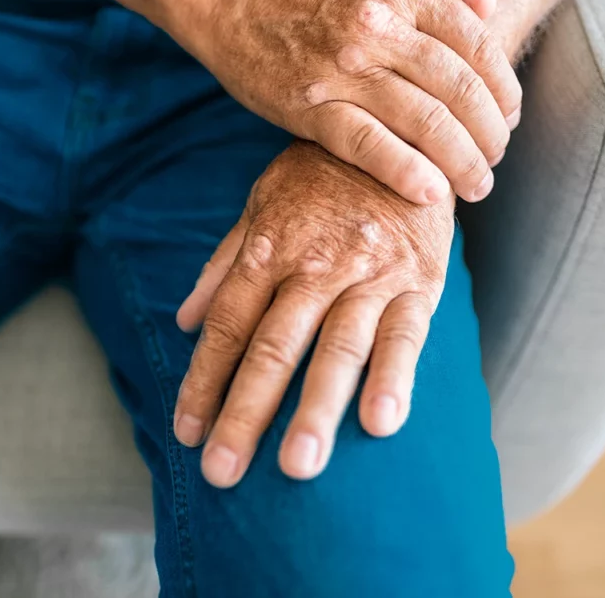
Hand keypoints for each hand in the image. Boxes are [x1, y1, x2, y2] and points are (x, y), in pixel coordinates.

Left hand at [173, 142, 454, 487]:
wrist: (401, 131)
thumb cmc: (320, 176)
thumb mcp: (261, 204)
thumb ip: (223, 264)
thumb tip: (184, 320)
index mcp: (268, 248)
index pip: (227, 326)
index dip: (203, 381)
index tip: (185, 433)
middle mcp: (313, 265)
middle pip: (272, 347)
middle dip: (245, 412)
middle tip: (223, 473)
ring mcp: (368, 274)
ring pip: (336, 349)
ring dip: (315, 410)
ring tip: (297, 468)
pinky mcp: (420, 281)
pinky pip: (406, 335)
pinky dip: (394, 378)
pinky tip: (381, 425)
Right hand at [190, 0, 522, 204]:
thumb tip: (489, 7)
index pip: (477, 45)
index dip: (504, 89)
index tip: (509, 118)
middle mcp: (377, 26)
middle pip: (459, 89)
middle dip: (490, 134)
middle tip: (496, 160)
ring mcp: (342, 69)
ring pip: (424, 122)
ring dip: (462, 162)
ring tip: (476, 186)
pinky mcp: (309, 107)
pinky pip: (369, 146)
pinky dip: (407, 173)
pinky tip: (432, 194)